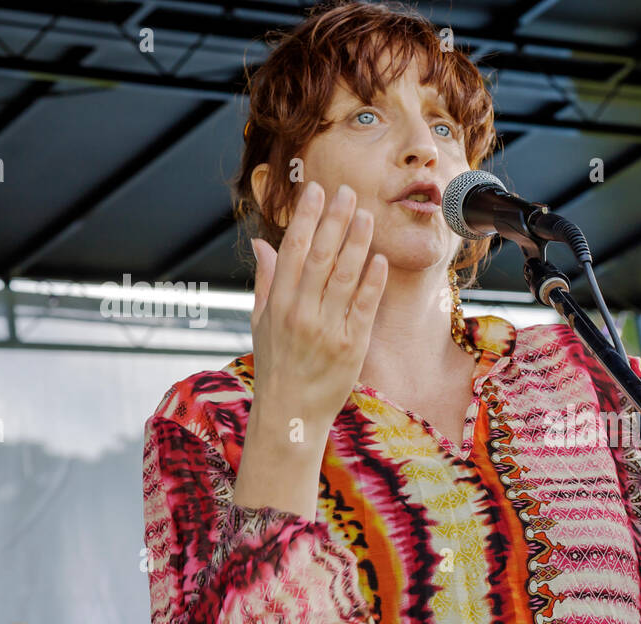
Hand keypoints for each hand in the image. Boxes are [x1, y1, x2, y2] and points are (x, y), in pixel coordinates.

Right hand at [249, 181, 387, 427]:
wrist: (290, 414)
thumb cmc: (276, 365)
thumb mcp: (260, 322)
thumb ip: (266, 280)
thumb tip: (261, 242)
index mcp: (278, 303)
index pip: (292, 250)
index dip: (306, 218)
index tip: (316, 191)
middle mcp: (301, 313)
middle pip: (320, 257)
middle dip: (335, 221)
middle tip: (348, 192)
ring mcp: (327, 330)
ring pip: (345, 277)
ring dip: (358, 243)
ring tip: (368, 216)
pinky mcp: (352, 346)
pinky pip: (364, 307)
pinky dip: (372, 282)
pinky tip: (380, 259)